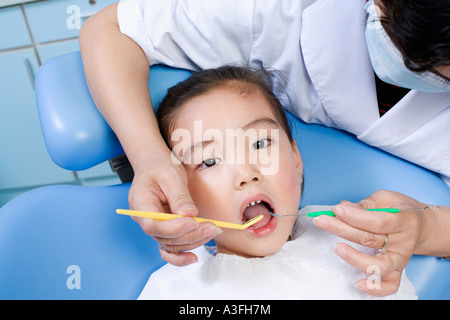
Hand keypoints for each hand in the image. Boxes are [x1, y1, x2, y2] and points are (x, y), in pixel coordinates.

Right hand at [128, 150, 221, 266]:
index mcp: (140, 204)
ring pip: (171, 244)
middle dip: (191, 234)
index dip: (175, 227)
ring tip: (213, 230)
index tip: (195, 221)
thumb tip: (190, 215)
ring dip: (193, 241)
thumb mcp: (170, 176)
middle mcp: (144, 220)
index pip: (154, 225)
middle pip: (165, 237)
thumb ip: (179, 197)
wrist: (154, 164)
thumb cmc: (160, 167)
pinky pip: (169, 247)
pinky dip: (180, 255)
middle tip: (213, 227)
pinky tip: (193, 258)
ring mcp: (154, 226)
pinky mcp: (164, 229)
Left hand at [312, 190, 429, 295]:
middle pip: (370, 239)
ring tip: (336, 248)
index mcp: (404, 220)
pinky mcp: (397, 271)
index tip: (336, 209)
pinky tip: (357, 282)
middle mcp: (403, 242)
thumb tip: (344, 207)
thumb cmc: (401, 210)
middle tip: (322, 221)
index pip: (377, 220)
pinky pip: (389, 285)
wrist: (423, 226)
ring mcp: (400, 259)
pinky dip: (375, 288)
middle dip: (342, 229)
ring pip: (378, 265)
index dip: (355, 216)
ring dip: (354, 258)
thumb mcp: (387, 199)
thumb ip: (366, 204)